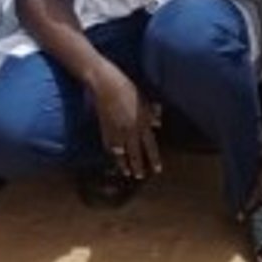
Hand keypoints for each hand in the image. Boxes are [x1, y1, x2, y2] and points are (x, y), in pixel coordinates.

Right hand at [88, 65, 161, 180]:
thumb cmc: (126, 87)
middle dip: (138, 166)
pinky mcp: (104, 128)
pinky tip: (113, 157)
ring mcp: (116, 131)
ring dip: (124, 164)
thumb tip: (158, 123)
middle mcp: (130, 130)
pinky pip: (109, 145)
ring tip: (126, 172)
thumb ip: (151, 112)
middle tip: (140, 176)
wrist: (105, 84)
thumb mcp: (143, 98)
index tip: (156, 170)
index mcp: (142, 122)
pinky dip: (112, 153)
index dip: (153, 159)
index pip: (150, 146)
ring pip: (121, 153)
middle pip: (135, 153)